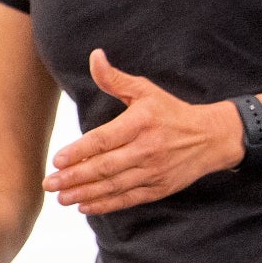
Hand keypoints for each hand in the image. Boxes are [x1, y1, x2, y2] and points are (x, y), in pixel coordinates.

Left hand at [46, 50, 239, 214]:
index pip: (104, 139)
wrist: (212, 137)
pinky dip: (106, 204)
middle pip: (105, 166)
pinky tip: (84, 206)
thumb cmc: (171, 112)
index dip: (79, 151)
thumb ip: (115, 79)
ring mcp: (154, 171)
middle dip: (74, 177)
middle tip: (49, 184)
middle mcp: (147, 149)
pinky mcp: (159, 188)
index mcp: (141, 123)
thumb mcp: (146, 90)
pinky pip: (128, 199)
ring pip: (114, 185)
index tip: (57, 160)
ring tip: (61, 198)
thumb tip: (94, 56)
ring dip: (85, 193)